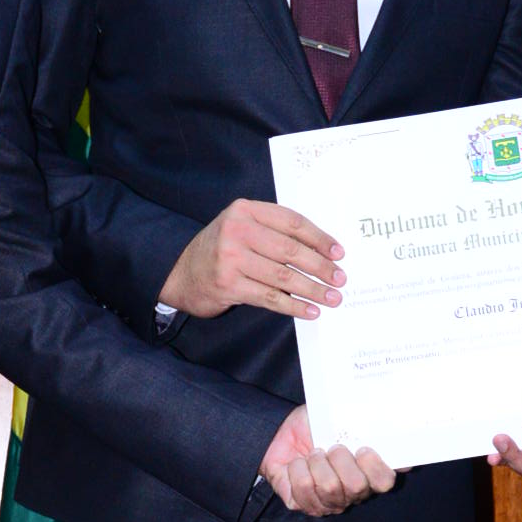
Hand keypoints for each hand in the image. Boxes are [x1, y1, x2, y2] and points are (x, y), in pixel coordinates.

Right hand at [162, 201, 344, 320]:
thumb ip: (273, 231)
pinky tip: (310, 311)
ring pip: (283, 276)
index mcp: (245, 210)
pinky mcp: (228, 285)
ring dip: (312, 289)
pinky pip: (270, 297)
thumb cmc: (221, 250)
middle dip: (320, 267)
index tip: (338, 253)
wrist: (181, 273)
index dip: (319, 238)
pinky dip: (293, 306)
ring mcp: (230, 258)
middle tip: (340, 279)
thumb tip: (321, 251)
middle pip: (290, 249)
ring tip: (332, 298)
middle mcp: (236, 230)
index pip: (292, 222)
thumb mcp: (242, 228)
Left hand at [260, 406, 397, 518]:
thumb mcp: (339, 419)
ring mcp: (326, 503)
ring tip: (312, 453)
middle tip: (330, 448)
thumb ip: (362, 424)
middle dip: (340, 459)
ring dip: (317, 462)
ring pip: (329, 488)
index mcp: (367, 475)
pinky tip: (298, 464)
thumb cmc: (316, 427)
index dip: (374, 466)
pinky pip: (303, 488)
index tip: (362, 449)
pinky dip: (297, 468)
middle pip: (356, 486)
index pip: (384, 482)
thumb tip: (386, 425)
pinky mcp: (301, 503)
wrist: (282, 433)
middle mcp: (350, 494)